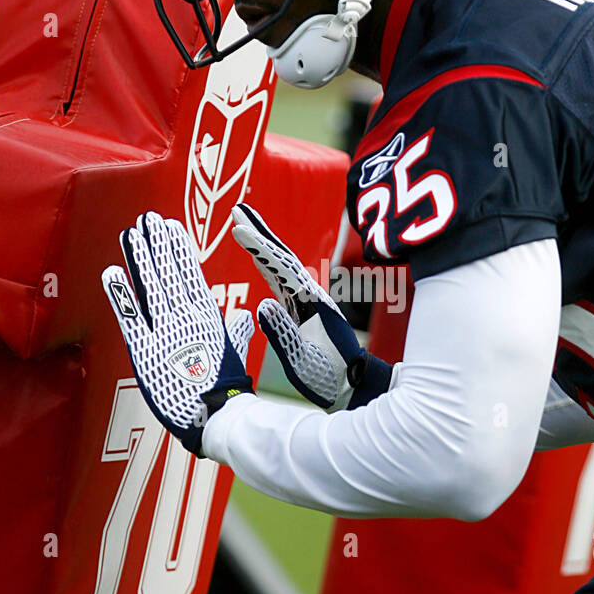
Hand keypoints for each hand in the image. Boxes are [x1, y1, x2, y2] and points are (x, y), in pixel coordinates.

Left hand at [102, 211, 253, 454]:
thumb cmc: (227, 387)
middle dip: (157, 243)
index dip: (179, 248)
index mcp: (207, 316)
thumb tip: (246, 315)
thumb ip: (237, 330)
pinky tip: (111, 272)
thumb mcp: (236, 352)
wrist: (216, 414)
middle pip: (168, 273)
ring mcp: (164, 331)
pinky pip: (129, 316)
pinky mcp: (145, 350)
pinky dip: (120, 294)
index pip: (191, 274)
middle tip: (147, 218)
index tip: (172, 226)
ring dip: (139, 257)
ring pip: (149, 286)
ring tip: (130, 232)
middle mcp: (185, 317)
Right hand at [231, 202, 391, 410]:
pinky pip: (283, 281)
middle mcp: (309, 297)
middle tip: (238, 209)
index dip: (258, 247)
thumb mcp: (303, 361)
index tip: (238, 227)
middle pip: (281, 257)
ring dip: (263, 244)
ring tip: (244, 224)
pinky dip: (269, 264)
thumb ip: (283, 334)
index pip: (280, 269)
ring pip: (282, 266)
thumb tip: (262, 303)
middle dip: (260, 232)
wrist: (355, 385)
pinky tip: (260, 259)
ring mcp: (307, 301)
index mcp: (310, 305)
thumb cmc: (330, 378)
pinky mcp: (303, 310)